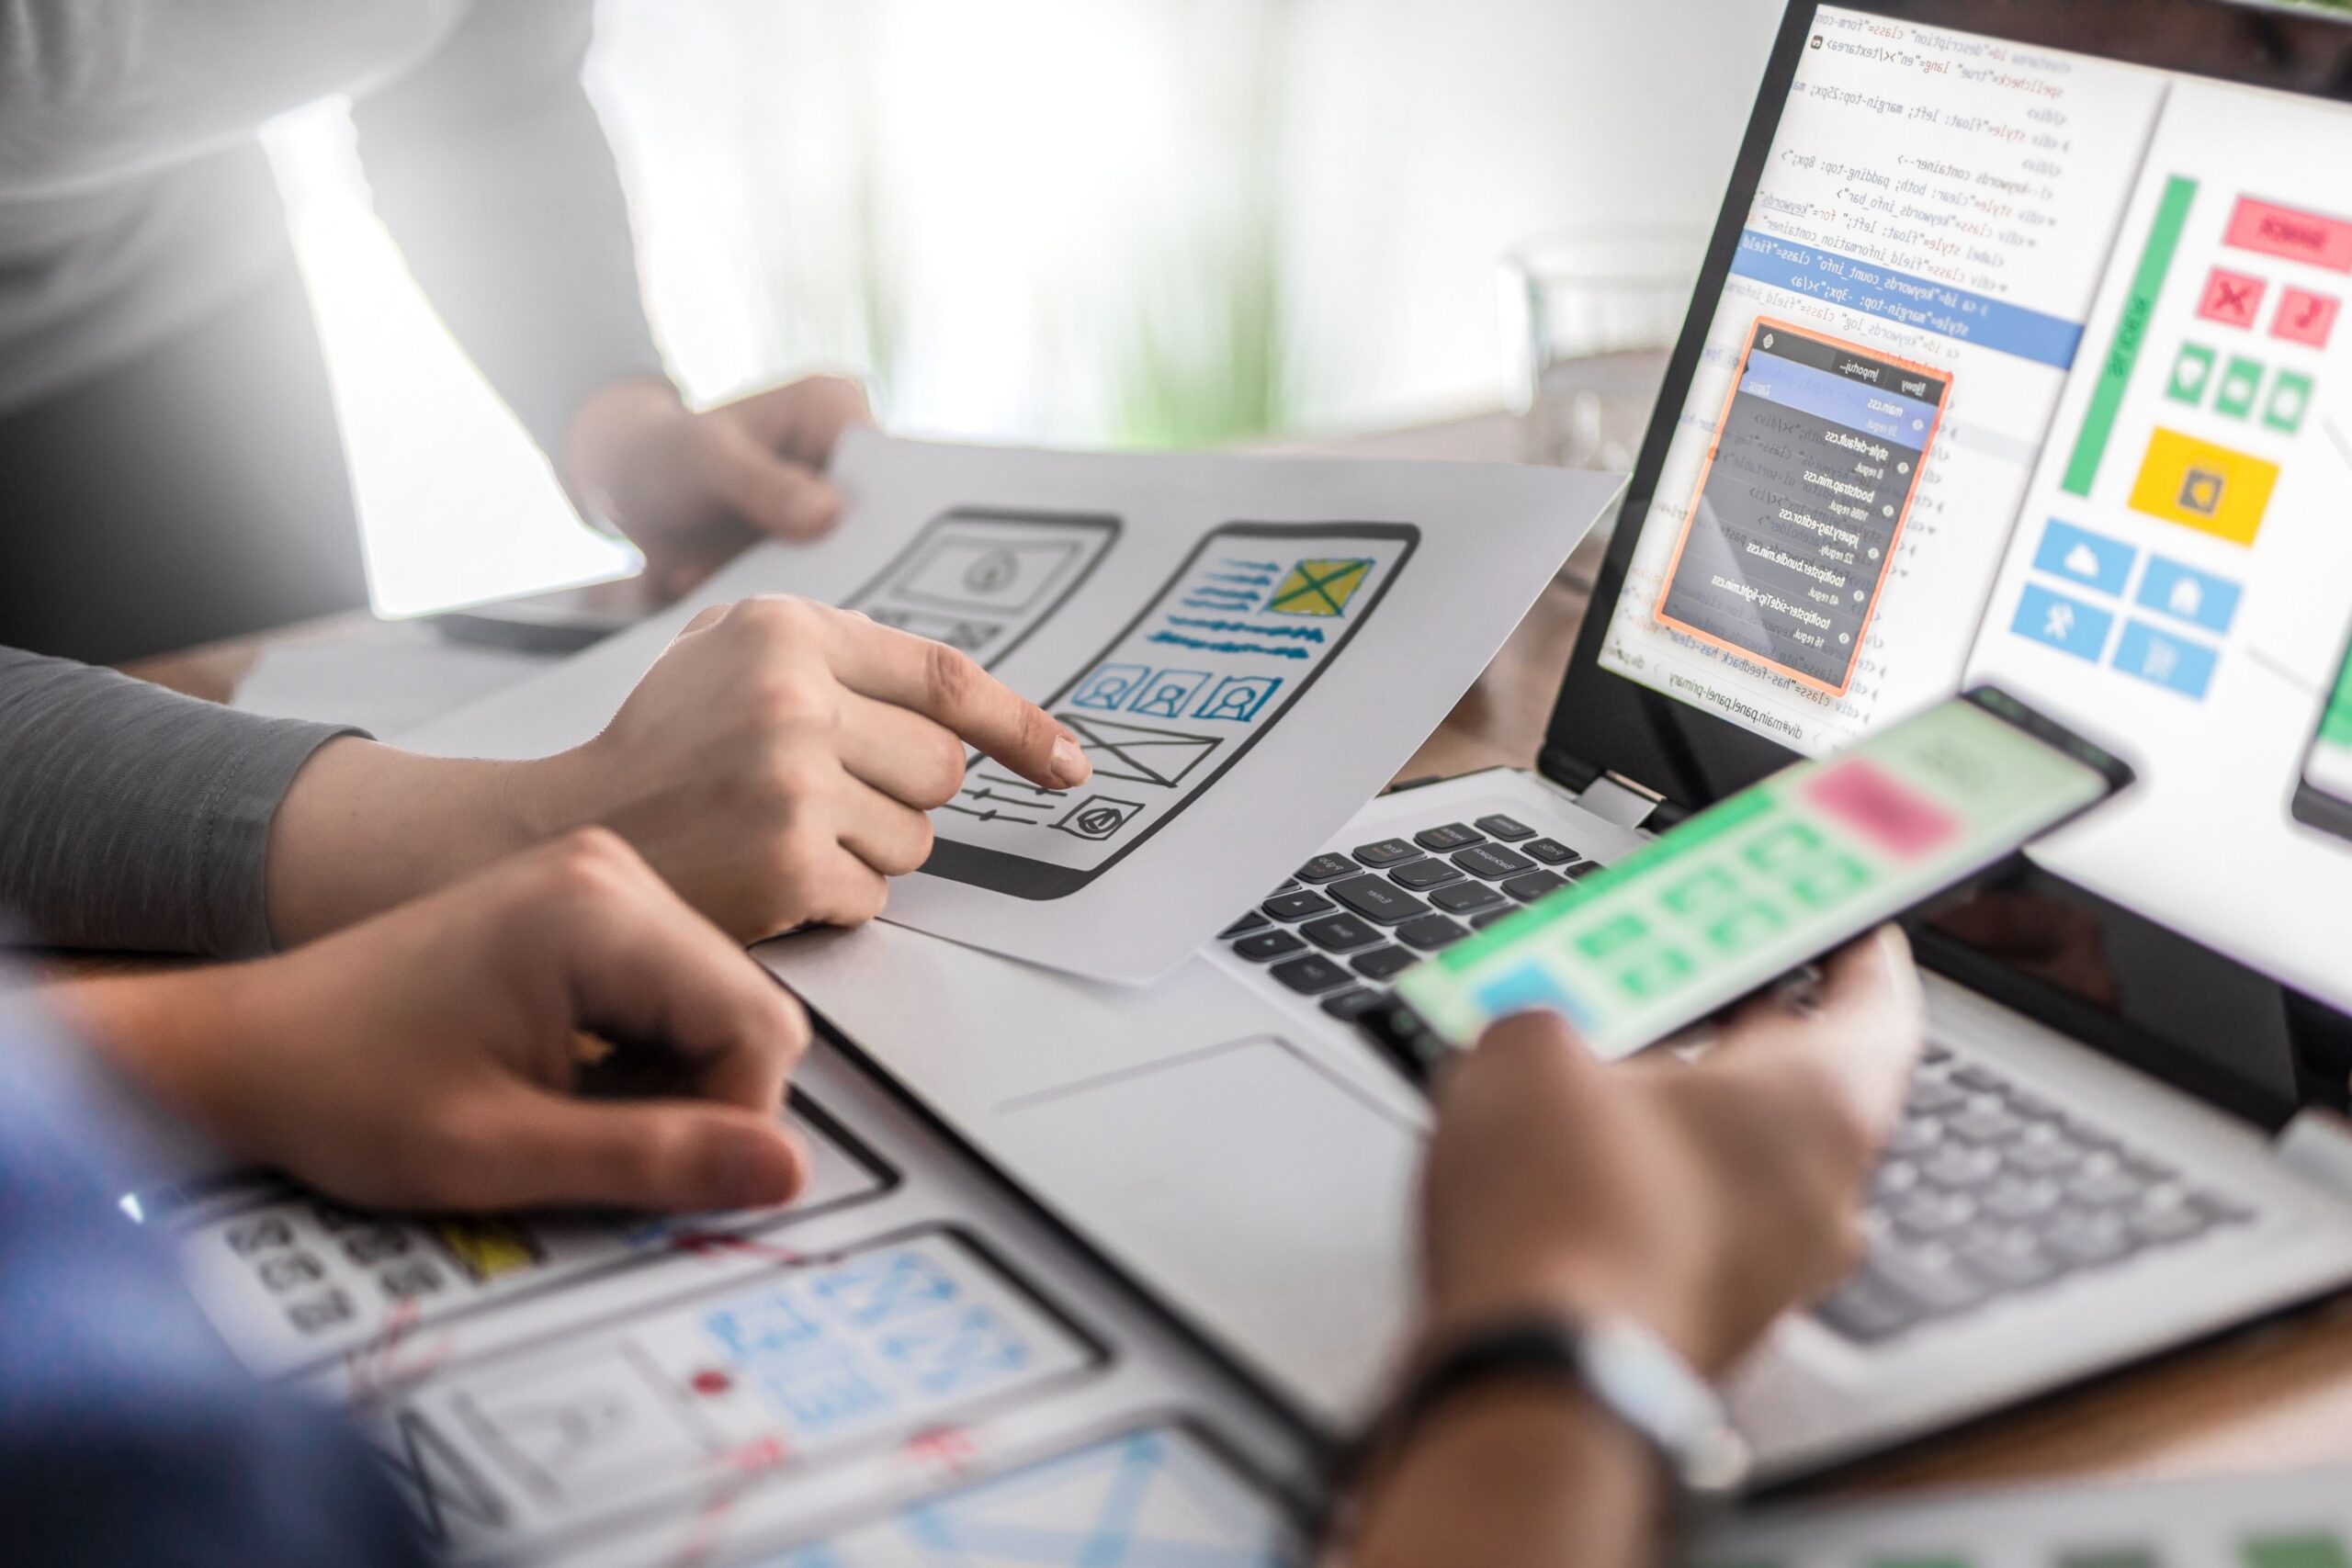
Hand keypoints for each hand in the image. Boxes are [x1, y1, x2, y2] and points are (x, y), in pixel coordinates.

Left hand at [67, 831, 812, 1212]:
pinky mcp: (586, 905)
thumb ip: (653, 1162)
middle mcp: (610, 873)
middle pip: (747, 1010)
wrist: (244, 1050)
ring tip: (571, 1119)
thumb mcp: (500, 1153)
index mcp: (597, 912)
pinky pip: (674, 990)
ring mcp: (599, 881)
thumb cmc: (338, 1087)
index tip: (670, 1182)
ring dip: (672, 1082)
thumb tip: (782, 1170)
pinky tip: (571, 1085)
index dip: (735, 1124)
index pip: (759, 1027)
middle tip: (604, 1153)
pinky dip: (644, 1056)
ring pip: (717, 1005)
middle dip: (703, 1101)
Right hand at [521, 596, 1092, 940]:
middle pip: (942, 766)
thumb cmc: (661, 746)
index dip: (1020, 726)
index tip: (1069, 762)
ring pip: (916, 837)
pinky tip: (770, 875)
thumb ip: (832, 653)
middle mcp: (794, 697)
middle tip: (826, 795)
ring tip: (781, 831)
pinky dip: (835, 897)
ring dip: (869, 847)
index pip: (945, 677)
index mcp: (784, 629)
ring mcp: (794, 783)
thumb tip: (964, 699)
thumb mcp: (725, 654)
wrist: (565, 830)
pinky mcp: (791, 864)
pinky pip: (875, 893)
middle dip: (903, 791)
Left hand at [566, 375, 872, 598]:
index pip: (893, 469)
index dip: (891, 520)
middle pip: (885, 522)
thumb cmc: (662, 455)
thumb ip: (762, 484)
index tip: (861, 564)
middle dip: (853, 565)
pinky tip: (762, 611)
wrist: (629, 491)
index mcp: (837, 408)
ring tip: (772, 603)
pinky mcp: (818, 549)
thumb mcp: (703, 461)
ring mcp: (837, 506)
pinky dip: (800, 603)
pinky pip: (830, 584)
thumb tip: (830, 516)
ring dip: (822, 589)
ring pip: (861, 563)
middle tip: (813, 600)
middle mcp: (850, 455)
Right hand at [1419, 927, 1922, 1375]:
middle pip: (1808, 1082)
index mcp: (1822, 1104)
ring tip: (1597, 1067)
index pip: (1880, 1002)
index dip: (1857, 946)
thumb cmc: (1568, 1217)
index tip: (1843, 917)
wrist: (1537, 1383)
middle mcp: (1824, 1193)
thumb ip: (1551, 1015)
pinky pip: (1703, 1227)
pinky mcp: (1712, 1323)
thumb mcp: (1530, 1050)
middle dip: (1745, 1024)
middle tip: (1693, 972)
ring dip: (1689, 1110)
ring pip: (1749, 1161)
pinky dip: (1656, 1185)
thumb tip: (1541, 1033)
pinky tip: (1573, 1165)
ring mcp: (1774, 1271)